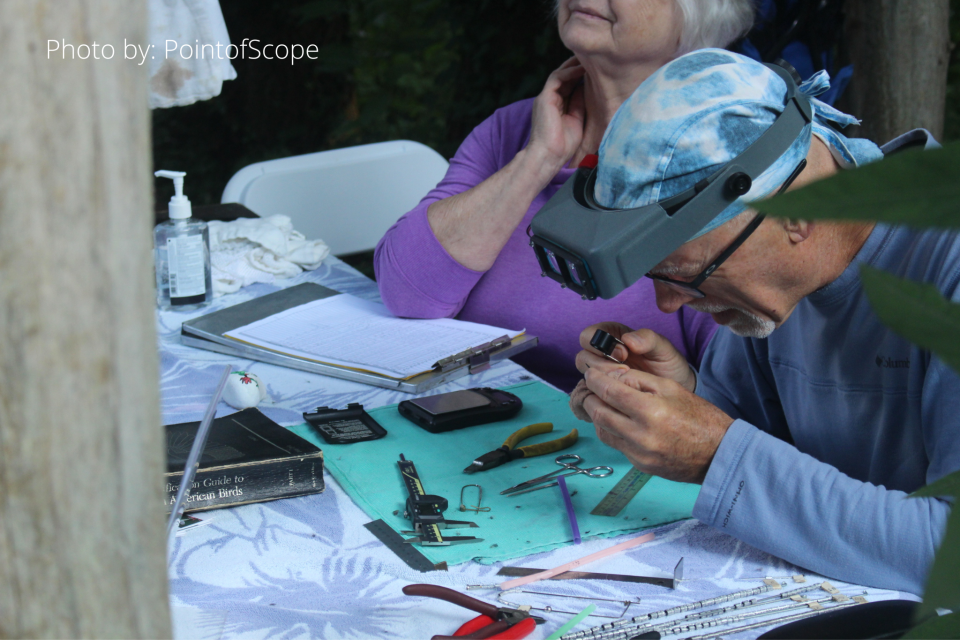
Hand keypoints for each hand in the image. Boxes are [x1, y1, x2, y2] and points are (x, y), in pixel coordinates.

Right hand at [528, 56, 585, 171]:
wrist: (549, 156)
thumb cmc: (563, 146)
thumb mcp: (577, 121)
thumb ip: (580, 105)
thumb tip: (588, 89)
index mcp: (556, 106)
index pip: (568, 86)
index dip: (580, 77)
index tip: (595, 71)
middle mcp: (549, 100)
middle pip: (564, 78)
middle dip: (576, 67)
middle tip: (592, 59)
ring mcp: (546, 98)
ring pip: (559, 74)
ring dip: (573, 66)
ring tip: (588, 60)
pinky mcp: (545, 98)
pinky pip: (556, 78)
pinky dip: (568, 72)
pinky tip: (581, 68)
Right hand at [575, 323, 696, 391]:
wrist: (674, 389)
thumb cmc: (667, 364)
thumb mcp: (663, 348)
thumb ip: (648, 339)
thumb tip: (627, 340)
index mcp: (612, 337)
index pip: (589, 335)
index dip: (600, 344)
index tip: (623, 354)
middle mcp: (602, 355)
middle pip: (582, 356)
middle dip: (601, 365)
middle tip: (624, 372)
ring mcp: (601, 376)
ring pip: (584, 376)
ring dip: (601, 382)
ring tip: (624, 385)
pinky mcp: (602, 394)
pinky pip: (589, 395)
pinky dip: (598, 398)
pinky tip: (617, 399)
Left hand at [577, 367, 733, 483]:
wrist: (720, 454)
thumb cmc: (700, 417)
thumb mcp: (672, 387)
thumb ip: (639, 380)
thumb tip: (612, 376)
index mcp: (651, 411)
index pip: (609, 392)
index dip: (594, 380)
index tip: (590, 373)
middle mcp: (641, 435)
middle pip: (598, 413)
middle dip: (590, 397)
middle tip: (591, 387)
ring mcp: (639, 454)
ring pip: (603, 430)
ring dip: (598, 414)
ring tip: (602, 402)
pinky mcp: (640, 465)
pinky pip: (616, 444)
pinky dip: (611, 430)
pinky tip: (618, 420)